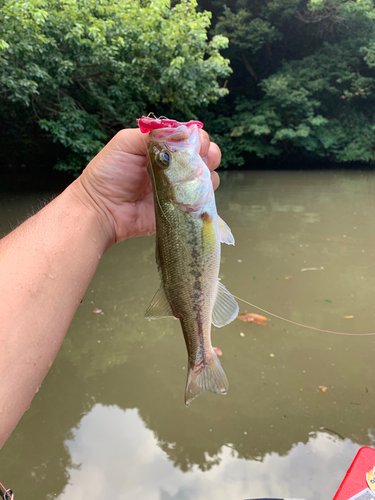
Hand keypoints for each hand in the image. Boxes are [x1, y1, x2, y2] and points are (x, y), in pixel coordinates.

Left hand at [72, 128, 220, 243]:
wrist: (103, 210)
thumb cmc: (109, 174)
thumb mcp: (126, 143)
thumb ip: (152, 133)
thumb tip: (182, 130)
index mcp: (160, 149)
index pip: (188, 138)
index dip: (196, 137)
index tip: (195, 141)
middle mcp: (172, 167)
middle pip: (203, 154)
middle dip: (208, 151)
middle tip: (202, 155)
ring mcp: (178, 188)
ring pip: (207, 175)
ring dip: (209, 170)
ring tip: (199, 173)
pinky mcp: (181, 208)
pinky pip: (202, 199)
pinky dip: (207, 192)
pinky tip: (198, 189)